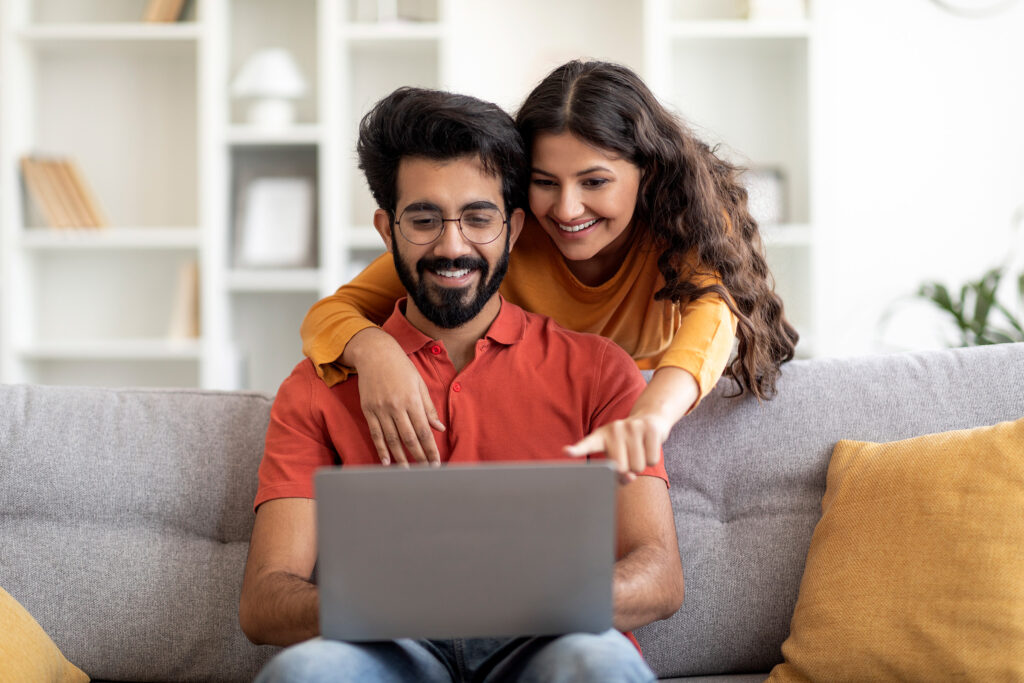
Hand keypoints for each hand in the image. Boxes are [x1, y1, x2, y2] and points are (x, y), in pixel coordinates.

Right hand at [350, 330, 444, 465]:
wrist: (375, 354)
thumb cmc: (401, 367)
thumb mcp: (419, 383)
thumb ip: (428, 407)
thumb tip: (439, 427)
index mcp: (412, 399)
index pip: (424, 431)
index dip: (430, 449)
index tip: (436, 462)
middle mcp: (396, 406)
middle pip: (409, 438)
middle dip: (419, 457)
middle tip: (425, 471)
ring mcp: (381, 409)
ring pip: (392, 439)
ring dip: (401, 457)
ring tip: (407, 471)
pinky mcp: (368, 410)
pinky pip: (375, 434)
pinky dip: (381, 449)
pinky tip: (386, 461)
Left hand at [564, 413, 670, 484]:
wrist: (651, 420)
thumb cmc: (628, 446)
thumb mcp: (617, 455)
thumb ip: (618, 473)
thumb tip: (629, 477)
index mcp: (600, 437)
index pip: (587, 445)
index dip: (577, 449)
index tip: (567, 451)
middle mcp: (614, 429)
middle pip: (620, 468)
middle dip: (628, 471)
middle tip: (629, 457)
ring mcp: (632, 427)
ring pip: (638, 467)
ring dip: (641, 465)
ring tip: (639, 450)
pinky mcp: (650, 428)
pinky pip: (652, 460)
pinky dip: (652, 459)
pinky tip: (649, 445)